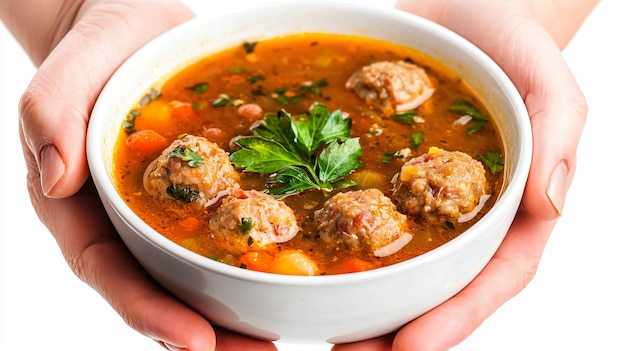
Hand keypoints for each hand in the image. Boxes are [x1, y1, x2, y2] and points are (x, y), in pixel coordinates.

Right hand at [16, 0, 276, 348]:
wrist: (138, 30)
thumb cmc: (100, 44)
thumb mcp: (72, 64)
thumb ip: (52, 110)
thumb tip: (58, 175)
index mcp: (82, 203)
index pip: (110, 270)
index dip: (149, 310)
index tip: (195, 341)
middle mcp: (126, 218)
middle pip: (160, 288)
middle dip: (204, 331)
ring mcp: (168, 209)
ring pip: (197, 271)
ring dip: (234, 310)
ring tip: (277, 337)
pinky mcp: (207, 190)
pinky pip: (230, 228)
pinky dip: (256, 256)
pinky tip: (292, 273)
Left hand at [333, 1, 589, 349]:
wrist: (458, 9)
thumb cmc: (512, 38)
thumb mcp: (546, 76)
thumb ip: (556, 134)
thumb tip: (550, 201)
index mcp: (511, 206)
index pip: (492, 277)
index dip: (455, 319)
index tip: (411, 348)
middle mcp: (461, 213)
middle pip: (435, 287)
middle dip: (396, 330)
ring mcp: (416, 197)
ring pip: (392, 263)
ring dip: (358, 303)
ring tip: (318, 332)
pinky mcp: (378, 172)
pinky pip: (354, 213)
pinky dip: (330, 243)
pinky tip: (297, 259)